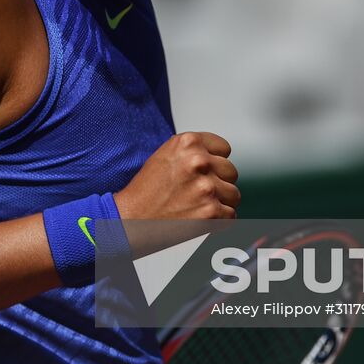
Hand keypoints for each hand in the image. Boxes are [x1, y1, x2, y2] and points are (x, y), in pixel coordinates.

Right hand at [114, 131, 239, 222]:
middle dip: (218, 183)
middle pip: (231, 171)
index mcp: (188, 142)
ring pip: (233, 194)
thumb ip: (194, 152)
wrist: (130, 218)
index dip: (214, 162)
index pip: (224, 148)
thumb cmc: (146, 190)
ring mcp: (206, 187)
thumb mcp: (167, 155)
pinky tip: (197, 218)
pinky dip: (218, 221)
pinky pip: (230, 215)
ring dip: (219, 203)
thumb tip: (222, 157)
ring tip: (195, 206)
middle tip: (195, 193)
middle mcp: (199, 161)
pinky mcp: (211, 212)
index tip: (202, 173)